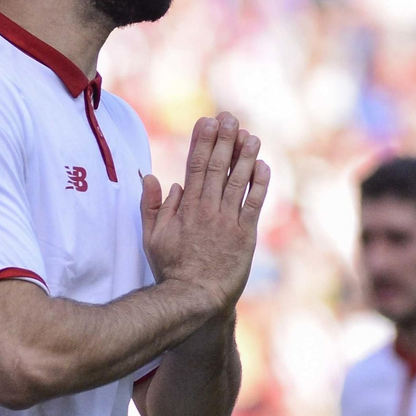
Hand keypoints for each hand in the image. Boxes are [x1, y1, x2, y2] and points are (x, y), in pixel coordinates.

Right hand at [141, 113, 270, 315]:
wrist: (195, 297)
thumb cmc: (172, 269)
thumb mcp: (151, 238)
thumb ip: (152, 207)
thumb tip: (155, 178)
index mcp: (186, 207)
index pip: (194, 166)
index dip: (202, 142)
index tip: (207, 122)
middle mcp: (207, 209)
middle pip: (218, 167)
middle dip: (224, 140)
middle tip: (231, 119)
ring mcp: (228, 221)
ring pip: (238, 182)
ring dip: (245, 157)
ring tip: (251, 136)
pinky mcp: (245, 235)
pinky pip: (254, 204)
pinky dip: (260, 184)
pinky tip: (264, 166)